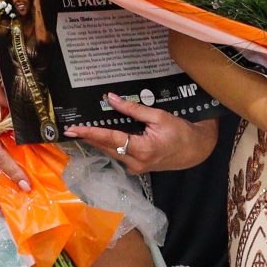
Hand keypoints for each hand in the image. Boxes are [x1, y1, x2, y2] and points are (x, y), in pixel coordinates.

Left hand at [66, 98, 217, 174]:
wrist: (195, 151)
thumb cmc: (181, 132)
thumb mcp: (159, 116)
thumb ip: (133, 108)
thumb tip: (111, 98)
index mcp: (141, 149)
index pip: (109, 139)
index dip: (89, 133)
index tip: (73, 129)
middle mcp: (135, 162)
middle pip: (105, 147)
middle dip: (87, 138)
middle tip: (70, 129)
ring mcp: (135, 168)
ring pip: (110, 152)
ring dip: (95, 142)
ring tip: (80, 131)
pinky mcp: (137, 167)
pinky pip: (117, 154)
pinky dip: (107, 145)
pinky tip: (99, 136)